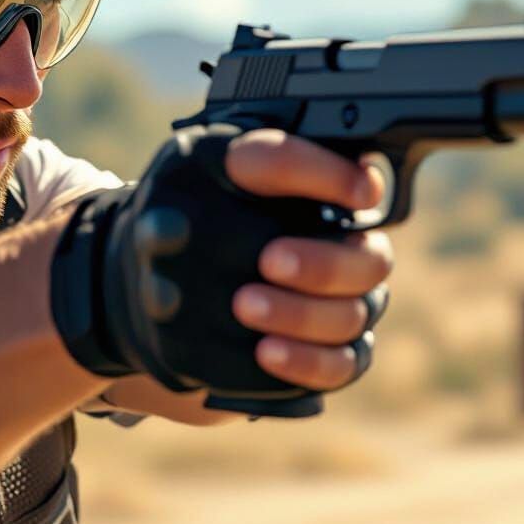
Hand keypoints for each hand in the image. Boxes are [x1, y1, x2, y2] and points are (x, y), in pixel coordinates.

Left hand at [49, 123, 393, 410]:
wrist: (153, 273)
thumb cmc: (185, 208)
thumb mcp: (198, 164)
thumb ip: (246, 158)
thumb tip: (272, 170)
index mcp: (324, 193)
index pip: (356, 183)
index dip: (350, 187)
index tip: (353, 192)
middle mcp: (346, 249)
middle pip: (370, 260)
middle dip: (324, 263)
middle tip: (269, 259)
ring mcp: (341, 303)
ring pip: (353, 316)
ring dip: (302, 313)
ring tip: (243, 305)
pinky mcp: (324, 352)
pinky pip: (340, 365)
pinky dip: (307, 360)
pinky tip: (266, 350)